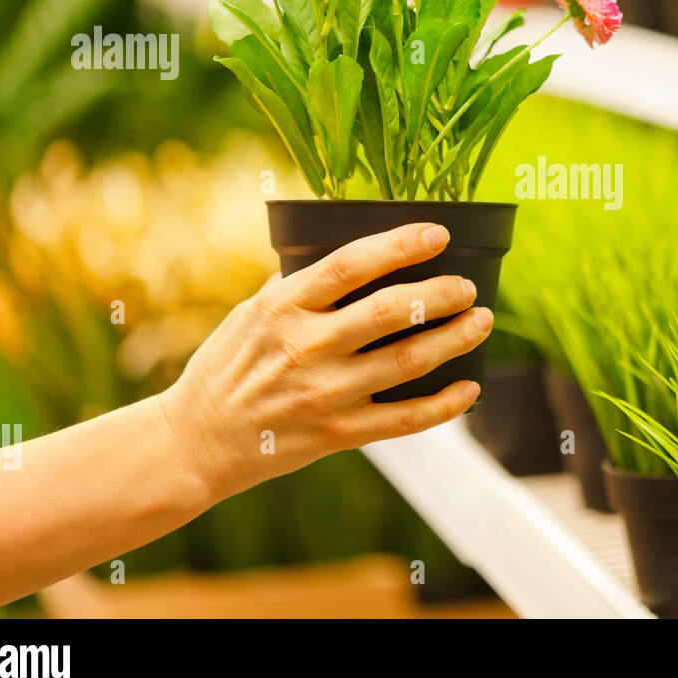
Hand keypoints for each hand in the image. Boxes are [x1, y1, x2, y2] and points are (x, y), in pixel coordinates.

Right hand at [158, 222, 490, 499]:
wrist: (196, 442)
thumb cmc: (228, 367)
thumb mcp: (249, 313)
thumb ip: (298, 287)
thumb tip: (359, 256)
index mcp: (281, 307)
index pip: (350, 264)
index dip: (400, 245)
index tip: (439, 234)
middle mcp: (305, 348)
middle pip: (389, 311)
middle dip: (441, 294)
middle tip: (469, 287)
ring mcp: (324, 394)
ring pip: (407, 362)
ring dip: (454, 339)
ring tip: (481, 322)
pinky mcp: (336, 435)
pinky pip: (404, 420)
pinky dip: (445, 405)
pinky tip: (470, 388)